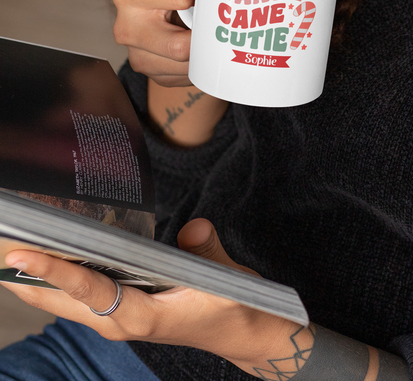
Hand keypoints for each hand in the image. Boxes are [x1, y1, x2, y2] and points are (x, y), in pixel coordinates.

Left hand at [2, 219, 303, 376]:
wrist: (241, 332)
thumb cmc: (232, 306)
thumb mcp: (225, 278)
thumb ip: (206, 250)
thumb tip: (193, 228)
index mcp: (141, 316)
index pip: (88, 289)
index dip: (52, 269)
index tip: (19, 253)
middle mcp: (120, 320)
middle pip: (58, 297)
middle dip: (25, 273)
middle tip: (0, 240)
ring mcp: (116, 318)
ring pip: (61, 298)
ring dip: (32, 276)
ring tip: (8, 245)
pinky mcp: (119, 311)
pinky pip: (76, 294)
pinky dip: (54, 275)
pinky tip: (43, 256)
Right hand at [113, 0, 219, 87]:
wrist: (167, 17)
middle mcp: (126, 25)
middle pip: (180, 42)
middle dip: (205, 28)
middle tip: (216, 13)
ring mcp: (138, 55)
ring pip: (189, 62)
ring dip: (207, 49)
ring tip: (212, 30)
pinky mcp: (153, 75)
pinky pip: (189, 76)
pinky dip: (204, 63)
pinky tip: (206, 47)